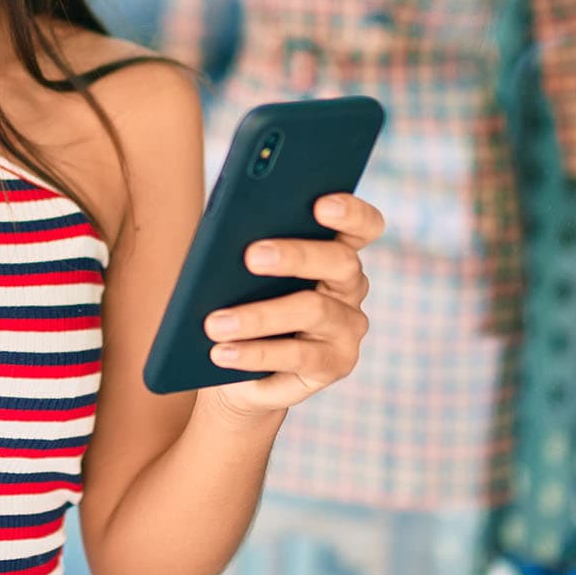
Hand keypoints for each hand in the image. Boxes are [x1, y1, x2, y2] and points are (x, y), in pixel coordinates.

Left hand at [201, 193, 385, 418]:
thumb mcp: (235, 272)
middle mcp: (350, 285)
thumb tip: (228, 234)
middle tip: (251, 256)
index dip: (350, 212)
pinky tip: (222, 352)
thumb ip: (242, 247)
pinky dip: (254, 353)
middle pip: (340, 261)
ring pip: (313, 310)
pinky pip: (297, 356)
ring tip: (215, 323)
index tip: (321, 204)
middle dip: (296, 255)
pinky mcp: (336, 364)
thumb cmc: (235, 304)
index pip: (360, 225)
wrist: (234, 369)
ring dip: (259, 315)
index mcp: (333, 248)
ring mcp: (349, 327)